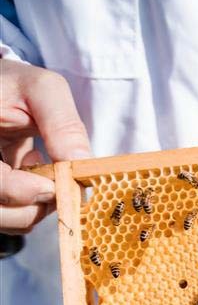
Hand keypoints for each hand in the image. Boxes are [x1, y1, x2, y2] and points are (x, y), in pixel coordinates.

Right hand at [0, 59, 90, 233]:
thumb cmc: (15, 85)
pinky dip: (29, 204)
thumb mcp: (42, 90)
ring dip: (34, 205)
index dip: (18, 191)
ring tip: (36, 166)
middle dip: (32, 205)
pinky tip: (28, 171)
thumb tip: (82, 164)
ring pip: (6, 219)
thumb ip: (62, 124)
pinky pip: (11, 216)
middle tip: (52, 181)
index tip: (49, 184)